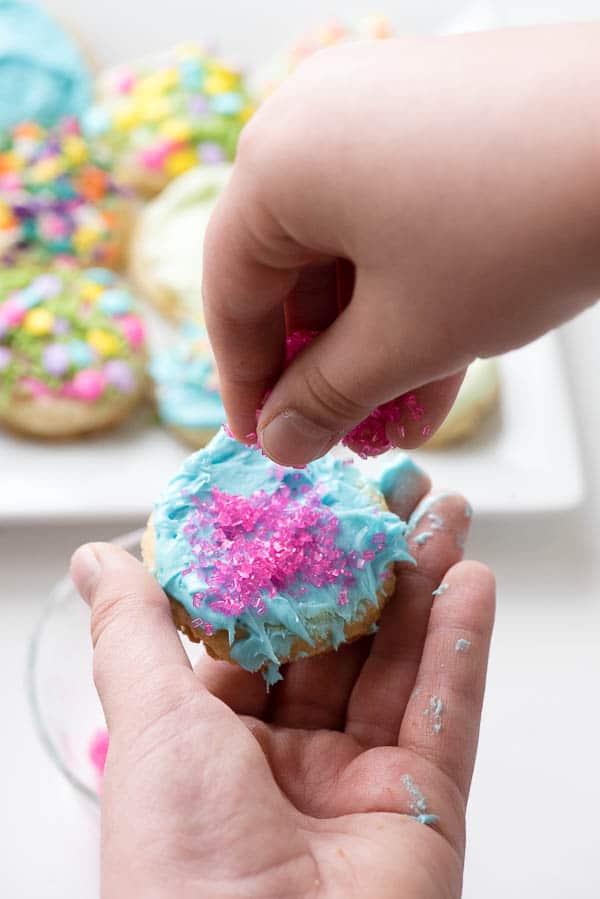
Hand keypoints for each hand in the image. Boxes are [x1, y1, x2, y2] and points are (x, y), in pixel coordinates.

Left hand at [71, 467, 494, 898]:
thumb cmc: (182, 858)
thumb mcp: (148, 722)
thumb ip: (135, 630)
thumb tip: (95, 558)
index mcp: (219, 741)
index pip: (263, 630)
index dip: (288, 562)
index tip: (313, 499)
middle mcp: (292, 759)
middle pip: (340, 637)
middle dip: (369, 560)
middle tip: (396, 489)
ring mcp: (361, 781)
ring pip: (400, 662)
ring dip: (424, 583)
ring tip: (447, 511)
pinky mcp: (425, 805)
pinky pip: (447, 710)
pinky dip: (462, 644)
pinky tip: (471, 579)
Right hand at [204, 25, 599, 465]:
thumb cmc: (516, 232)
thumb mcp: (406, 338)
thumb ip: (326, 399)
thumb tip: (279, 442)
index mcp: (274, 165)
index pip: (230, 294)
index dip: (245, 384)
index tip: (264, 443)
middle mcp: (310, 122)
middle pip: (289, 272)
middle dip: (321, 368)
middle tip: (341, 435)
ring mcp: (376, 110)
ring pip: (348, 251)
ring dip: (370, 342)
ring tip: (397, 416)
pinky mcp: (433, 117)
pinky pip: (393, 219)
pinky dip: (405, 292)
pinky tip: (432, 364)